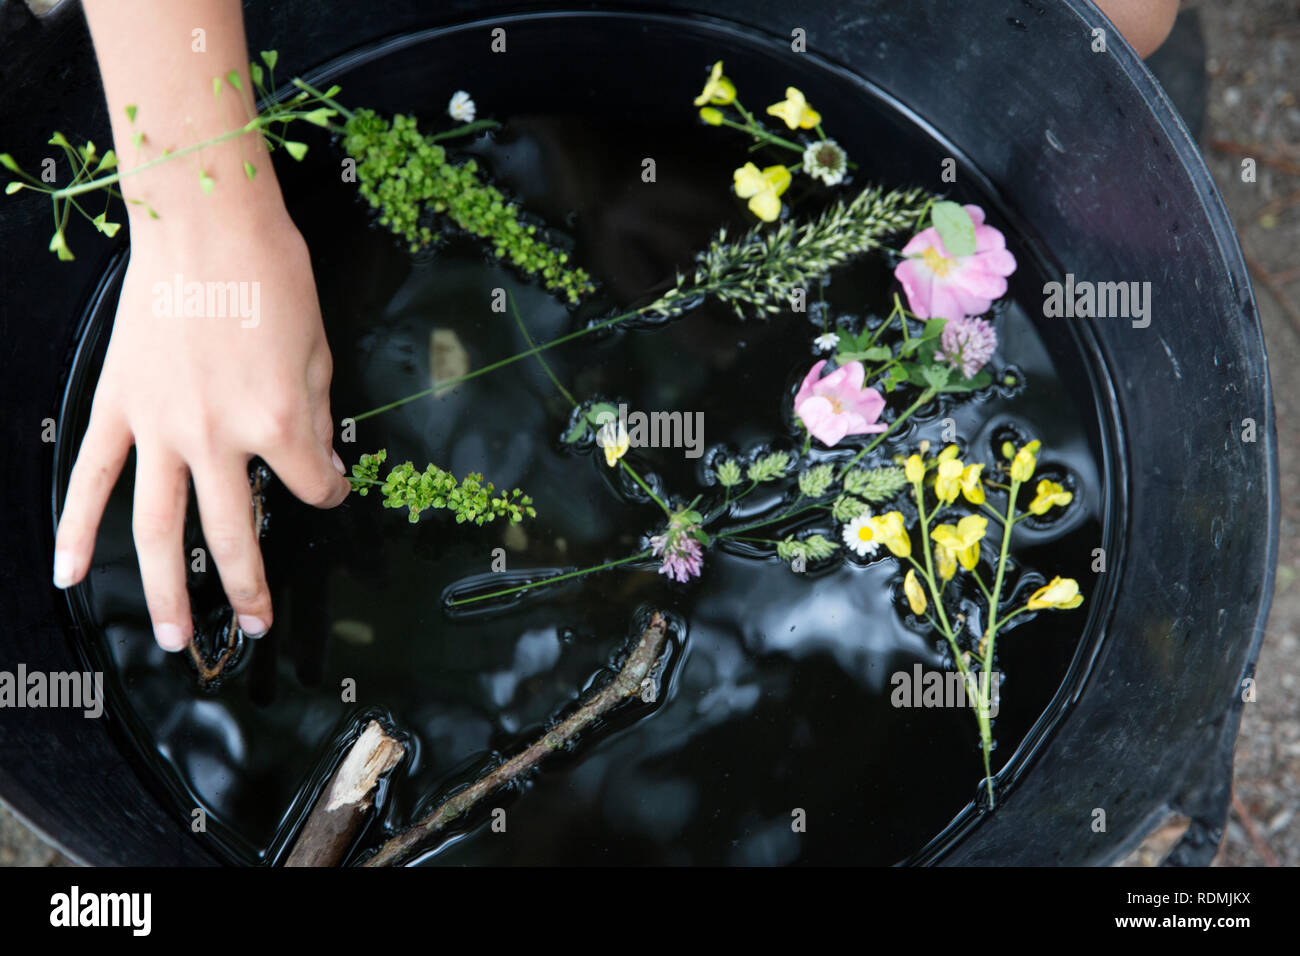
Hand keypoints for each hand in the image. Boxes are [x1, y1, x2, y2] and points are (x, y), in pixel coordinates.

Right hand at [53, 197, 350, 650]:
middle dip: (250, 588)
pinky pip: (94, 477)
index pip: (311, 486)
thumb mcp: (318, 353)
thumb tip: (318, 467)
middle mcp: (217, 439)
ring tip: (177, 640)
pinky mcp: (119, 406)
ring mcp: (160, 428)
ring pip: (157, 528)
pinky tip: (71, 572)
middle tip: (256, 627)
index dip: (328, 491)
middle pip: (234, 536)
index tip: (328, 486)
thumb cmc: (273, 277)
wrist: (205, 222)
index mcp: (277, 424)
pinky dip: (77, 527)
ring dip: (166, 590)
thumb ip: (315, 420)